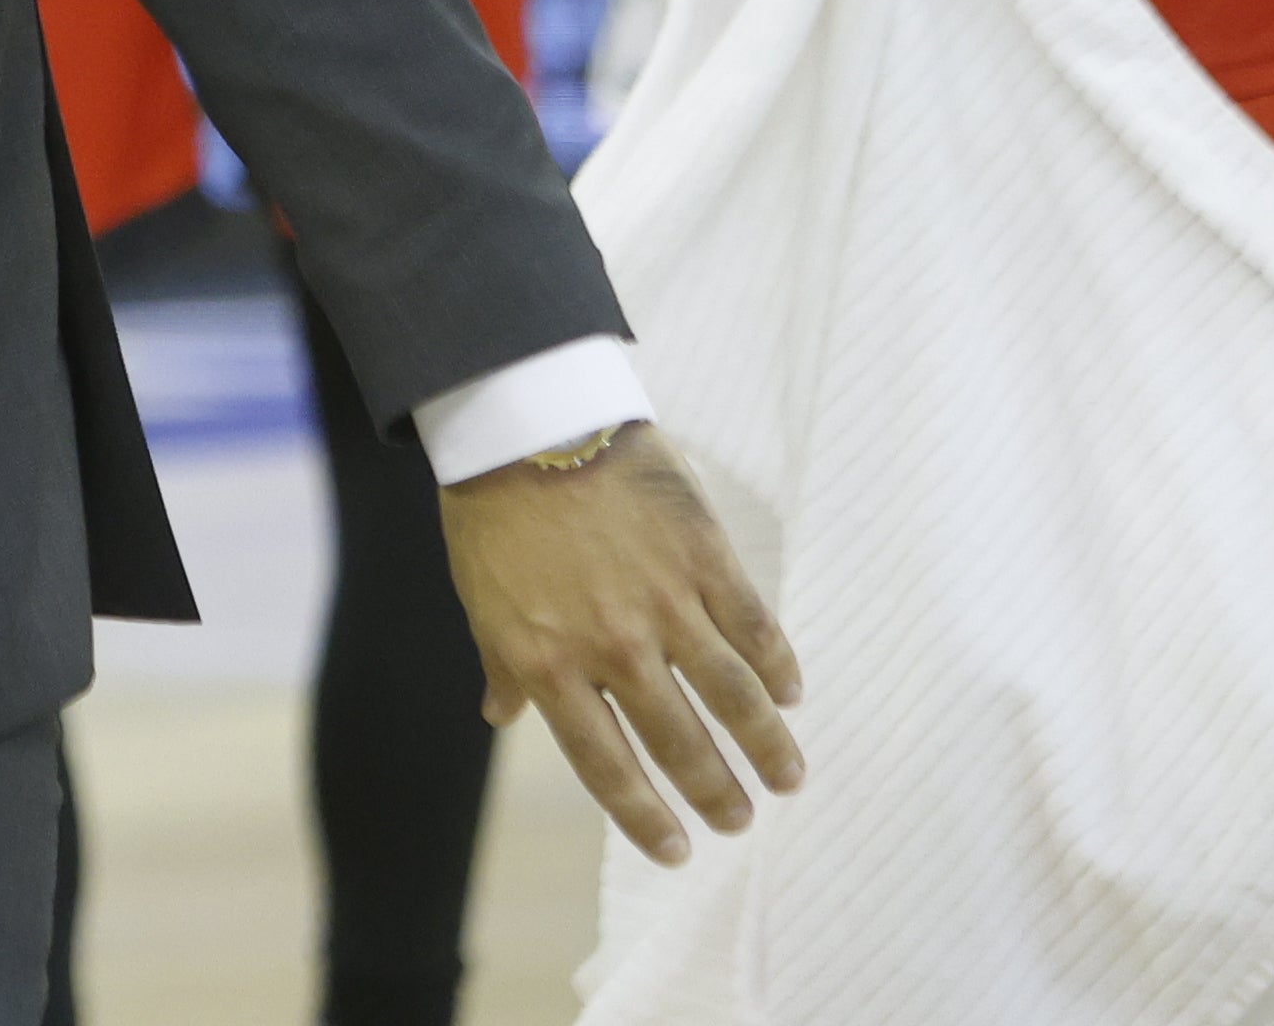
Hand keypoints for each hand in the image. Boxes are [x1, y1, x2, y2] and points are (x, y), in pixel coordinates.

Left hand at [436, 422, 805, 868]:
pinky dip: (777, 665)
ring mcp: (664, 603)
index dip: (647, 818)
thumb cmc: (495, 513)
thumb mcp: (482, 601)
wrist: (531, 422)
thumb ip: (503, 664)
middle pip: (680, 742)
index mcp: (551, 665)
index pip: (607, 766)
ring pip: (732, 695)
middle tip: (743, 820)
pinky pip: (752, 626)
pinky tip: (791, 693)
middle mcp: (613, 647)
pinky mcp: (704, 557)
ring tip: (788, 778)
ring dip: (766, 744)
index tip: (679, 851)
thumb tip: (502, 715)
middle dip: (717, 791)